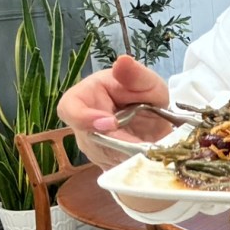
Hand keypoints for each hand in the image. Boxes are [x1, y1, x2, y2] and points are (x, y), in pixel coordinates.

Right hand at [57, 55, 171, 168]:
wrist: (160, 124)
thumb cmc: (146, 97)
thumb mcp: (149, 83)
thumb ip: (137, 75)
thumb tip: (122, 61)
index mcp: (88, 96)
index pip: (69, 108)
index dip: (84, 118)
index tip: (109, 123)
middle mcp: (84, 123)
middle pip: (87, 138)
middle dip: (115, 143)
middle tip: (138, 145)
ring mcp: (93, 145)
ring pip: (102, 157)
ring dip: (126, 155)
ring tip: (147, 149)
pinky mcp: (105, 163)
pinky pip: (113, 168)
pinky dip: (131, 164)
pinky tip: (146, 158)